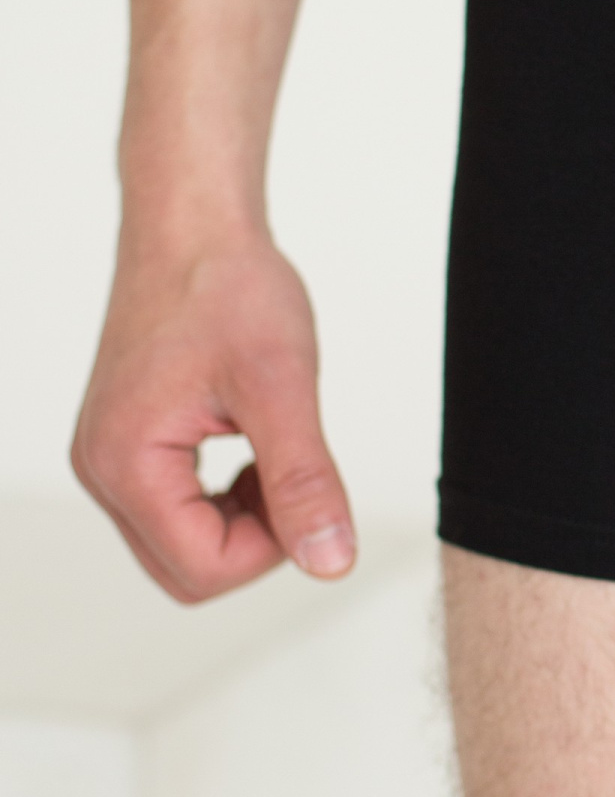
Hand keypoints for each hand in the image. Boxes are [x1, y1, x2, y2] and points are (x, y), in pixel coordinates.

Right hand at [73, 231, 355, 602]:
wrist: (194, 225)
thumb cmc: (228, 287)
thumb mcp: (282, 385)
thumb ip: (304, 480)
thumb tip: (329, 561)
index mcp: (127, 463)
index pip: (204, 570)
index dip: (275, 545)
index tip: (308, 484)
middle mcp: (102, 470)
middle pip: (187, 570)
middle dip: (256, 539)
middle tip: (294, 469)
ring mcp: (109, 457)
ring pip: (182, 543)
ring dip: (243, 517)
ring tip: (274, 445)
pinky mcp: (126, 441)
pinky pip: (175, 507)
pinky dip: (224, 495)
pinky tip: (253, 444)